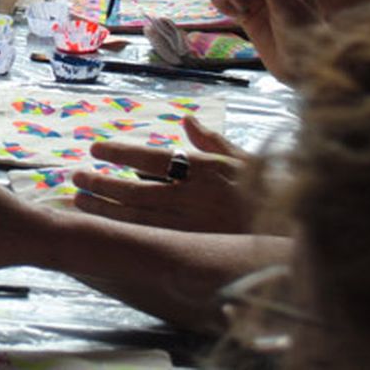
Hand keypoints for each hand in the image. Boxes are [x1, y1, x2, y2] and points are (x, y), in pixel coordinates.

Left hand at [71, 116, 252, 233]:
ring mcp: (192, 227)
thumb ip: (212, 140)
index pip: (151, 158)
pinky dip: (124, 232)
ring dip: (105, 210)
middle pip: (135, 190)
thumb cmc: (268, 192)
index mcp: (204, 169)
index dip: (119, 153)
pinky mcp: (193, 249)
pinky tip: (106, 228)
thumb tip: (186, 119)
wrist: (294, 235)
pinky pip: (150, 239)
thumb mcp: (244, 160)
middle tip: (75, 177)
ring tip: (79, 201)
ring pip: (137, 217)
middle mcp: (194, 198)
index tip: (95, 149)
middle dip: (101, 184)